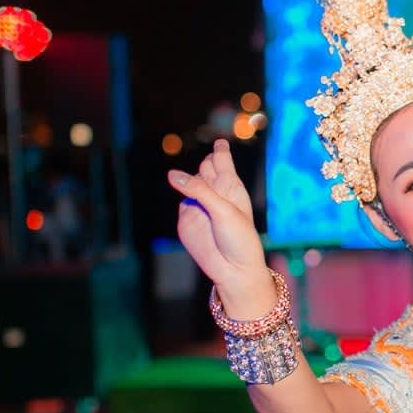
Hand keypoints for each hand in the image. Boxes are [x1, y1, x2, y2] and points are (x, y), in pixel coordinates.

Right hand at [168, 140, 274, 313]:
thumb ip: (199, 190)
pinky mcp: (186, 219)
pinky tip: (189, 204)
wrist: (233, 269)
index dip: (220, 151)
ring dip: (192, 182)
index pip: (222, 162)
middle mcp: (215, 194)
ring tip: (203, 195)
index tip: (220, 142)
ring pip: (189, 183)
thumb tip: (173, 175)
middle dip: (206, 167)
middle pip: (204, 169)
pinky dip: (182, 199)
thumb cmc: (239, 238)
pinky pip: (180, 202)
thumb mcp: (223, 210)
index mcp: (231, 188)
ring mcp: (199, 206)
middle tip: (209, 170)